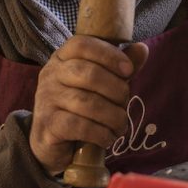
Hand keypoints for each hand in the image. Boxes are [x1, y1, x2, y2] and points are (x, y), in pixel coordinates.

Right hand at [29, 37, 147, 174]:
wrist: (49, 142)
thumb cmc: (78, 107)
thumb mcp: (98, 84)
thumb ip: (119, 68)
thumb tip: (142, 49)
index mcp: (62, 58)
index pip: (81, 44)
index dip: (108, 54)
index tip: (129, 70)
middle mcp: (50, 75)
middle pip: (87, 73)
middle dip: (116, 89)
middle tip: (124, 103)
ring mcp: (46, 99)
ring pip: (86, 102)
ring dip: (112, 116)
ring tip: (120, 125)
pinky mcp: (48, 125)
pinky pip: (79, 126)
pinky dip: (100, 133)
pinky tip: (107, 137)